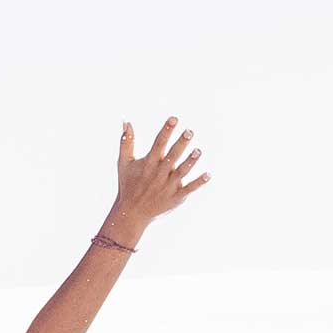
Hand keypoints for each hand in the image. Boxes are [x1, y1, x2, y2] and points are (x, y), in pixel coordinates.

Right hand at [109, 117, 208, 232]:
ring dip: (190, 161)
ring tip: (198, 151)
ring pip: (181, 172)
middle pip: (172, 156)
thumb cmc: (128, 184)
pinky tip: (208, 175)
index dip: (166, 130)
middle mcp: (159, 173)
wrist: (132, 213)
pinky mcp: (175, 197)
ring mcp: (168, 186)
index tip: (174, 119)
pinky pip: (189, 189)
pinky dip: (198, 183)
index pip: (158, 143)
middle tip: (189, 132)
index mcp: (148, 163)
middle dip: (180, 144)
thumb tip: (125, 122)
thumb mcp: (123, 163)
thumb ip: (126, 141)